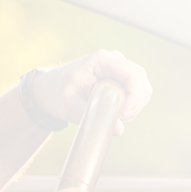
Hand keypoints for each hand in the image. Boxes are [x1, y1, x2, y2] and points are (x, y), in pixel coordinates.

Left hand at [30, 50, 151, 135]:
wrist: (49, 89)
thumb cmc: (56, 93)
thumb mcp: (69, 106)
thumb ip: (94, 117)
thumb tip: (120, 130)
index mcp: (101, 61)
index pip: (133, 73)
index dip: (135, 95)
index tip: (123, 114)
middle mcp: (114, 61)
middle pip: (141, 82)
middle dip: (134, 104)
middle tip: (116, 120)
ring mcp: (118, 69)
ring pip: (141, 89)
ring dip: (133, 107)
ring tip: (111, 117)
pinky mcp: (120, 79)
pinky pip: (136, 93)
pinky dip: (130, 107)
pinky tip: (114, 114)